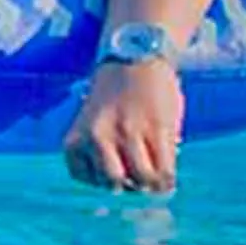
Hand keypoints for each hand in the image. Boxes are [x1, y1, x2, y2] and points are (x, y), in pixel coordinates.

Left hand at [62, 61, 182, 192]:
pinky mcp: (157, 128)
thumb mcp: (92, 122)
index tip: (114, 173)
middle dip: (128, 186)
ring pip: (142, 178)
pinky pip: (164, 168)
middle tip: (137, 181)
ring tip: (156, 179)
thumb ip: (102, 152)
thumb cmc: (114, 95)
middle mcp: (98, 135)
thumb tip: (133, 187)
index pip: (82, 176)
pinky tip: (168, 176)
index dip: (101, 180)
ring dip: (152, 184)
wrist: (135, 57)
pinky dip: (168, 179)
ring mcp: (128, 131)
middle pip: (113, 182)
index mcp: (77, 135)